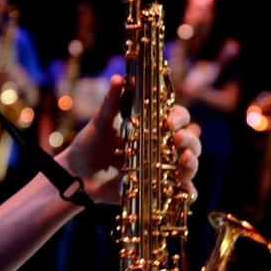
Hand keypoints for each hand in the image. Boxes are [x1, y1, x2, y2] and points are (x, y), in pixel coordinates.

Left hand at [59, 75, 201, 204]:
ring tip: (184, 160)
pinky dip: (188, 191)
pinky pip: (180, 192)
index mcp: (153, 126)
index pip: (177, 117)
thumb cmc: (90, 144)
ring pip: (189, 164)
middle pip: (189, 141)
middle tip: (178, 139)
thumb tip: (118, 78)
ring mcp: (162, 168)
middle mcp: (162, 146)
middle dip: (189, 139)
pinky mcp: (158, 189)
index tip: (169, 121)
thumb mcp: (100, 122)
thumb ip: (111, 101)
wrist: (77, 174)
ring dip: (192, 162)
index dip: (179, 117)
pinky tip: (188, 191)